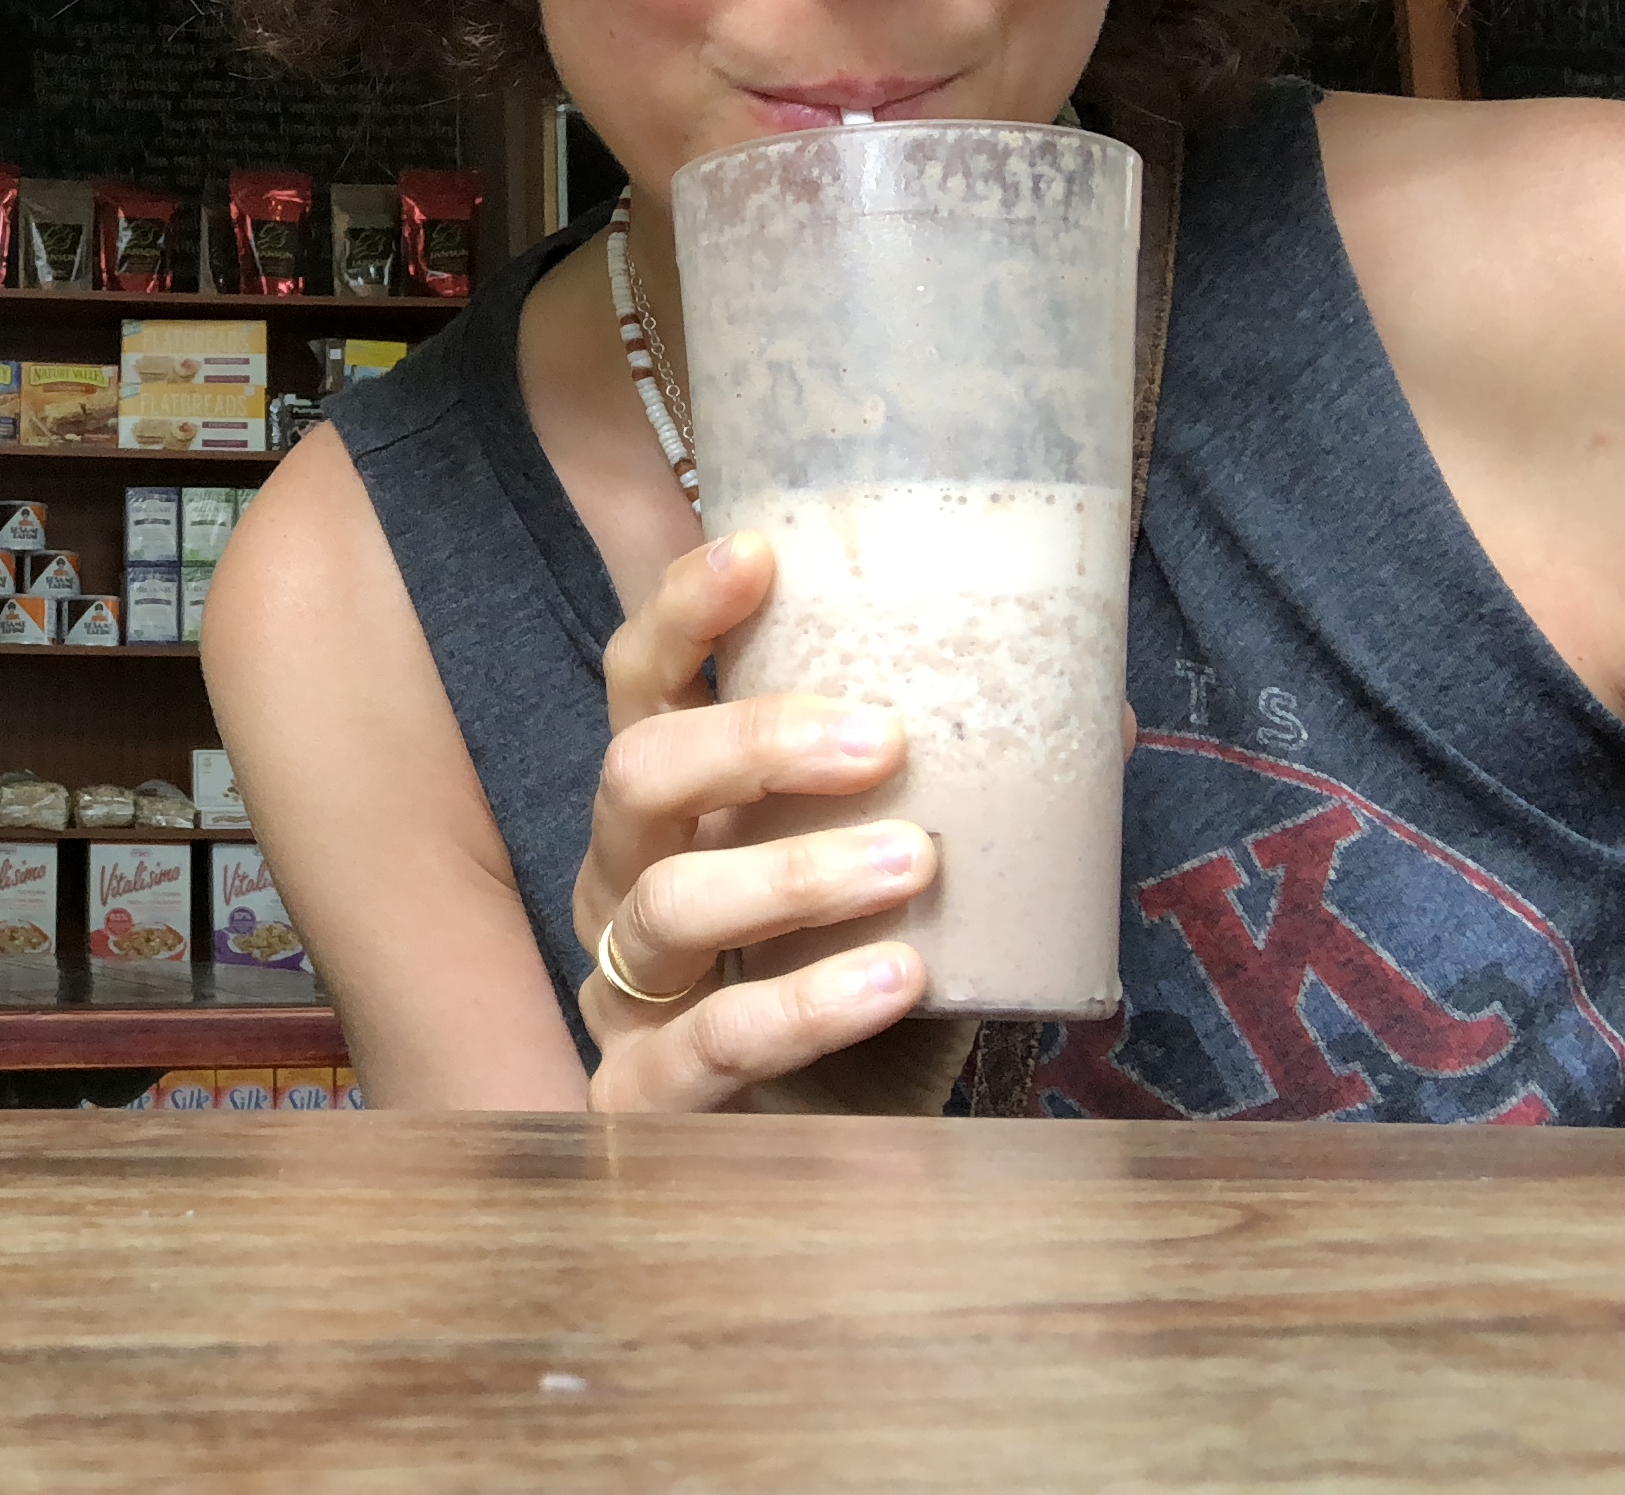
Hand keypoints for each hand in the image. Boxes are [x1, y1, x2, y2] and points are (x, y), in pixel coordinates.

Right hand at [574, 533, 975, 1115]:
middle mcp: (626, 882)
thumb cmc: (860, 1000)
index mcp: (676, 811)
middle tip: (879, 740)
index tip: (759, 553)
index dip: (683, 614)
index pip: (645, 686)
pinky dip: (801, 1008)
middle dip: (750, 742)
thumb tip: (1098, 708)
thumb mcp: (910, 892)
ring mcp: (625, 993)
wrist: (837, 1170)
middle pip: (636, 776)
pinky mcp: (643, 1099)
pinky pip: (703, 1047)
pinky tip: (893, 982)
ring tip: (912, 863)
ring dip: (790, 874)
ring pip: (665, 905)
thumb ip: (967, 805)